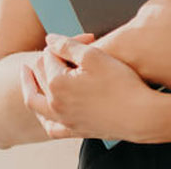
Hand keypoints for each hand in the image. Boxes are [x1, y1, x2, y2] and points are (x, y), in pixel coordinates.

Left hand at [21, 32, 157, 142]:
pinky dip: (44, 117)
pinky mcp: (74, 131)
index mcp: (57, 84)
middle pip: (40, 77)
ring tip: (29, 77)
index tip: (78, 40)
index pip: (49, 56)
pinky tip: (45, 112)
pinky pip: (51, 127)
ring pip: (37, 104)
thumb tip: (48, 40)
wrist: (141, 115)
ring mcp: (64, 120)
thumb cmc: (121, 83)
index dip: (61, 45)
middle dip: (46, 61)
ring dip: (32, 88)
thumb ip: (67, 45)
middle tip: (51, 52)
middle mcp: (55, 105)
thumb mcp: (94, 55)